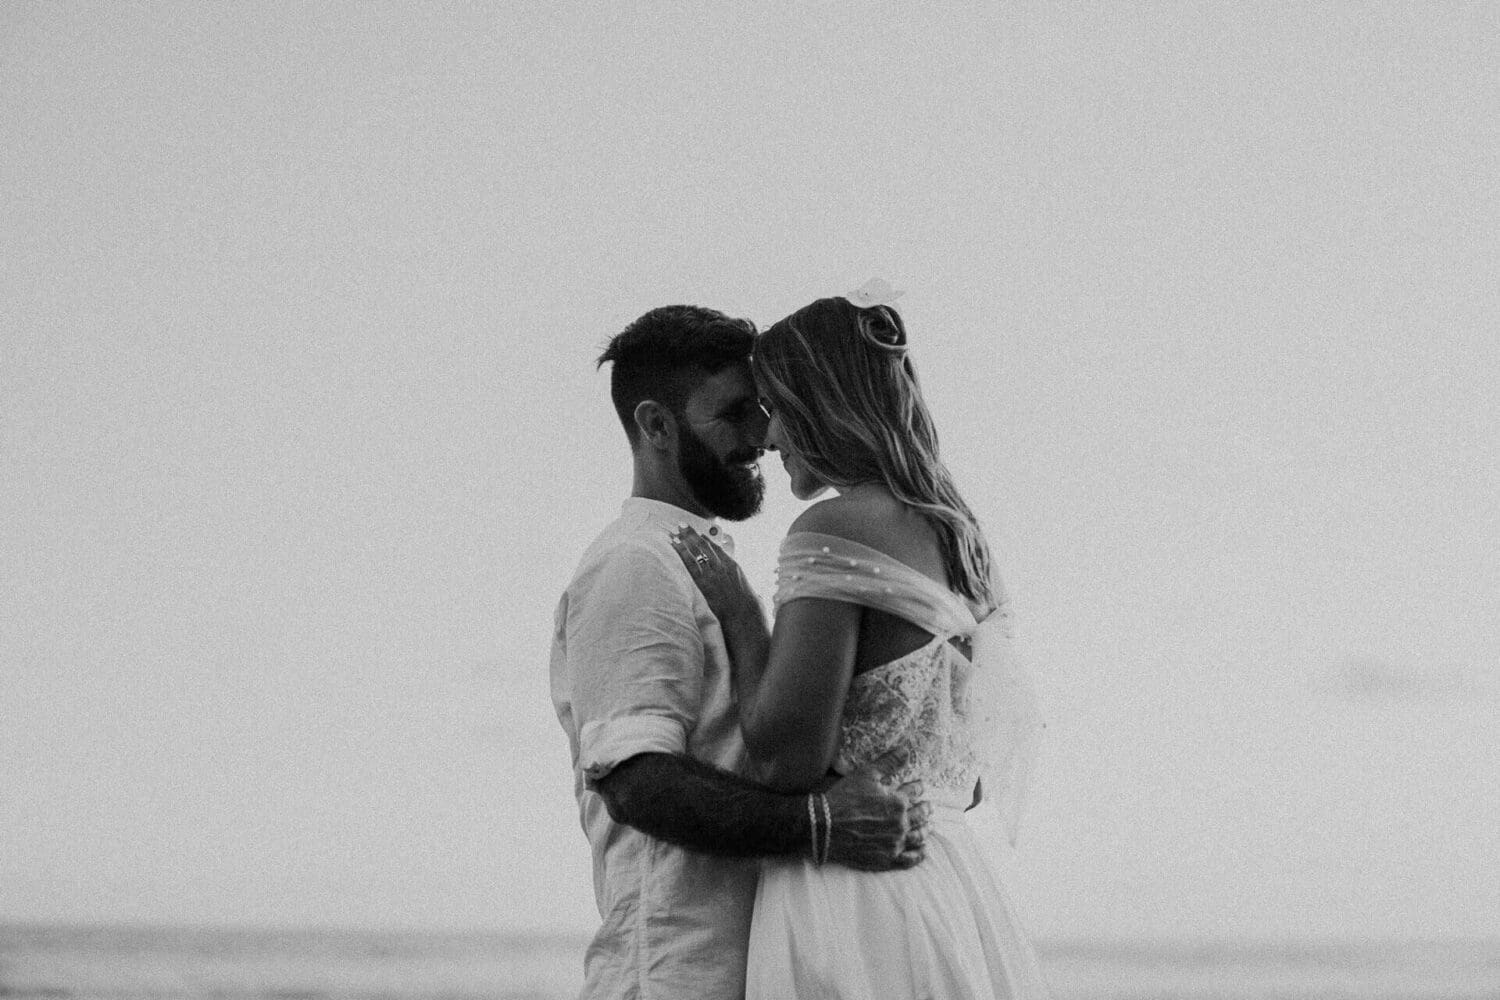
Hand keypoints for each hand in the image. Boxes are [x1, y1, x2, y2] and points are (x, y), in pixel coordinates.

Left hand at [670, 524, 757, 623]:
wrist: (744, 614)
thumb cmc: (745, 603)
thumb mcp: (742, 584)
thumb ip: (736, 576)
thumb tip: (735, 575)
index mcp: (732, 564)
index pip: (715, 547)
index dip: (704, 539)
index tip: (697, 532)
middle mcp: (721, 565)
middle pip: (703, 545)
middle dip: (691, 534)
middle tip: (682, 525)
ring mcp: (712, 573)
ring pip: (696, 551)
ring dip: (684, 540)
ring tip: (674, 531)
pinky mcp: (704, 582)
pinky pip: (690, 564)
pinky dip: (682, 553)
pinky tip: (674, 545)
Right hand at [820, 748, 929, 870]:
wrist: (825, 827)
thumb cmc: (844, 798)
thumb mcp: (866, 774)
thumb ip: (888, 762)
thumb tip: (906, 750)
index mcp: (897, 802)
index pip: (913, 792)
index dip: (918, 787)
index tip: (920, 785)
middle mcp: (900, 823)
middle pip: (919, 815)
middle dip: (925, 808)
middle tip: (929, 806)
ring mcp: (895, 843)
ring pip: (918, 837)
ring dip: (925, 830)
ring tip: (928, 827)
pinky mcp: (887, 859)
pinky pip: (909, 859)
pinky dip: (918, 855)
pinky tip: (922, 851)